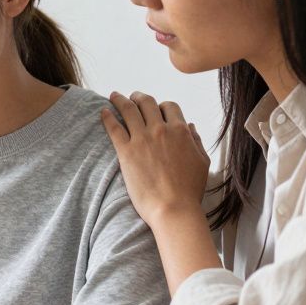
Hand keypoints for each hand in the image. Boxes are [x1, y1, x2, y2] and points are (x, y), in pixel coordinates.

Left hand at [100, 91, 210, 226]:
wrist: (173, 208)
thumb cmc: (190, 190)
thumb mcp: (202, 162)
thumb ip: (196, 141)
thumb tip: (191, 127)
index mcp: (180, 131)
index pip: (169, 107)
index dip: (162, 106)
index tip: (157, 109)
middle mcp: (160, 130)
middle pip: (147, 103)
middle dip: (139, 97)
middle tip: (133, 97)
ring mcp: (142, 139)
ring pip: (129, 110)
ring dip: (121, 100)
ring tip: (114, 96)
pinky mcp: (126, 151)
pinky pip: (114, 128)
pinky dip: (108, 117)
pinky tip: (103, 112)